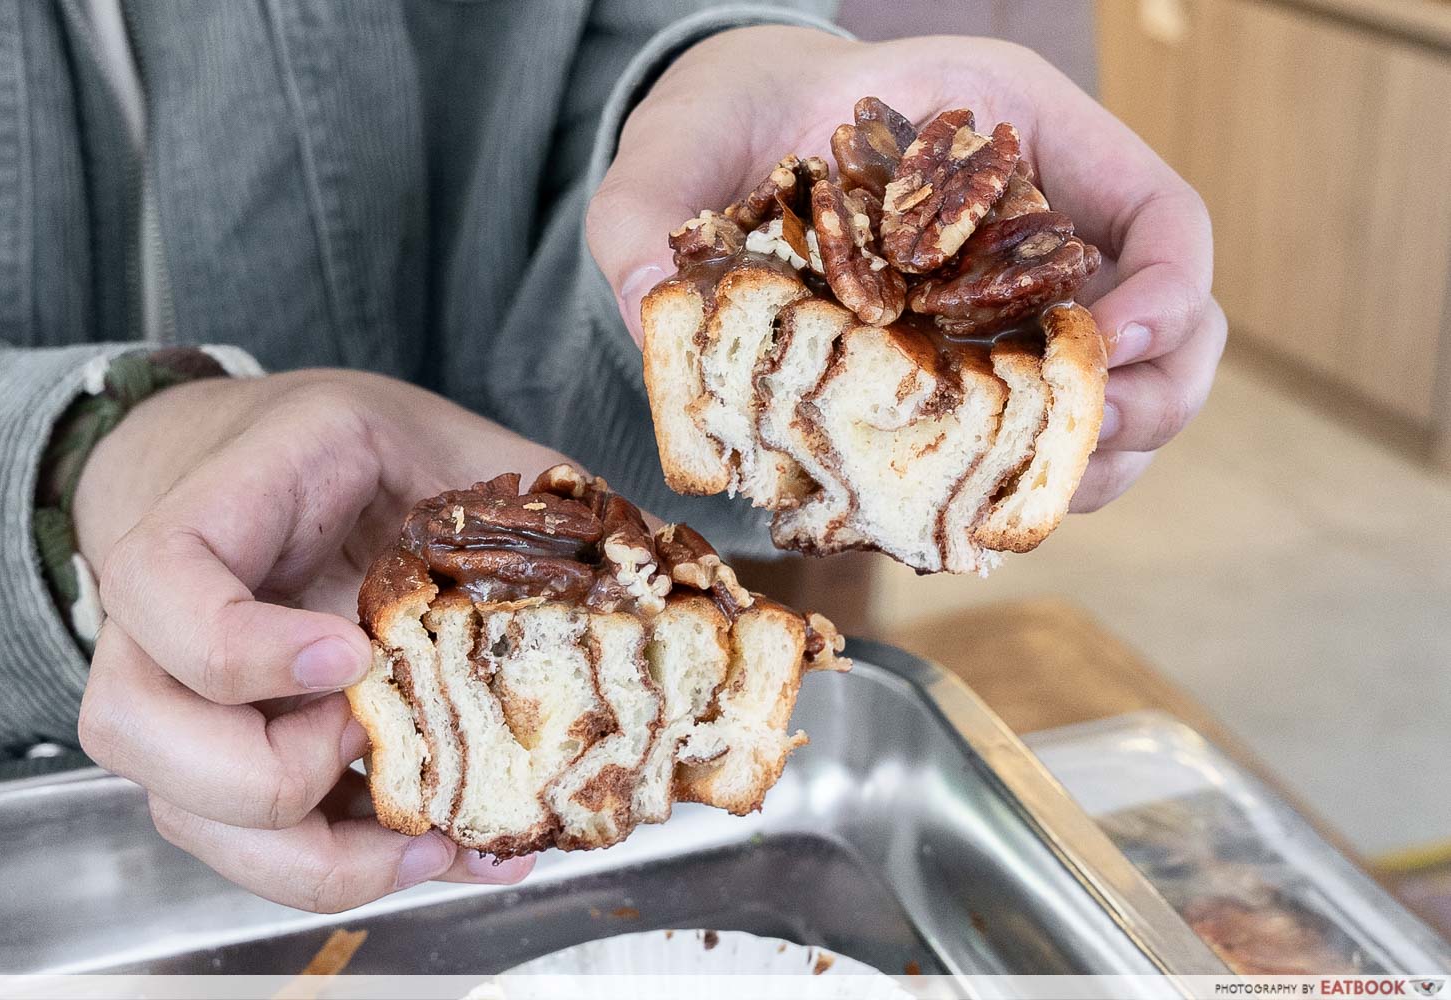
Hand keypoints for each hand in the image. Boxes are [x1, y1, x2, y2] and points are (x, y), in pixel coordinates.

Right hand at [74, 370, 567, 910]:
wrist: (266, 461)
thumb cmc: (354, 451)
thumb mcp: (442, 439)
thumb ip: (524, 494)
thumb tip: (647, 562)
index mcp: (219, 506)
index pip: (158, 582)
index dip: (239, 645)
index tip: (348, 657)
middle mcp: (165, 615)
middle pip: (135, 729)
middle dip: (263, 775)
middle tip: (369, 740)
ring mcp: (185, 692)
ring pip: (185, 811)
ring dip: (309, 855)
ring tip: (435, 838)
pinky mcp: (229, 749)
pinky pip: (251, 840)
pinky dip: (348, 869)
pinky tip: (450, 854)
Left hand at [587, 27, 1225, 511]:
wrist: (730, 137)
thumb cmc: (726, 117)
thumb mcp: (681, 141)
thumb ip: (646, 208)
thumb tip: (651, 309)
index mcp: (1022, 133)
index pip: (1162, 210)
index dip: (1167, 290)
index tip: (1108, 347)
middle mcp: (1047, 219)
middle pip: (1174, 319)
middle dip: (1150, 398)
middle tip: (1077, 445)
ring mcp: (1023, 295)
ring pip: (1129, 387)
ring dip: (1102, 454)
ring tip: (1032, 495)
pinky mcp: (981, 356)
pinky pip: (1048, 422)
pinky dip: (1037, 470)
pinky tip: (980, 499)